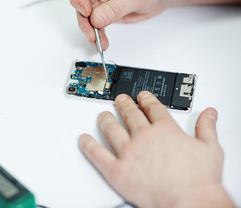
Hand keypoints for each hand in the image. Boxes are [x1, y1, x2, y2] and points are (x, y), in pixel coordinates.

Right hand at [68, 0, 178, 49]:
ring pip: (87, 16)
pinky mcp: (107, 12)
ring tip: (98, 41)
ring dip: (91, 30)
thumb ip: (115, 8)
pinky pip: (97, 24)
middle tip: (91, 32)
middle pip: (81, 1)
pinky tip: (101, 42)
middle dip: (84, 19)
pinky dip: (98, 34)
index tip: (86, 11)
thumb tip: (96, 19)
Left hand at [79, 91, 234, 207]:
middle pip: (129, 114)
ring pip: (111, 129)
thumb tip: (209, 114)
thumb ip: (206, 128)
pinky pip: (97, 154)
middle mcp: (143, 136)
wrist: (189, 201)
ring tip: (102, 115)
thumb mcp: (210, 148)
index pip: (153, 108)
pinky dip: (88, 145)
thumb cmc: (199, 179)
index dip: (146, 100)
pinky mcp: (117, 170)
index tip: (142, 96)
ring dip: (105, 120)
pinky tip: (83, 139)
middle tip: (119, 100)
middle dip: (123, 105)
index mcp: (164, 129)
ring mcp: (128, 152)